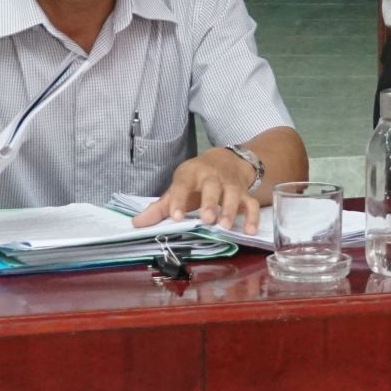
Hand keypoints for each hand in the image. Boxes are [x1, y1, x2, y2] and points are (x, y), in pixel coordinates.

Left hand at [130, 150, 261, 232]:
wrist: (225, 160)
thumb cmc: (196, 179)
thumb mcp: (178, 186)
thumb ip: (160, 207)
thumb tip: (137, 224)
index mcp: (190, 174)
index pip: (183, 185)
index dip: (179, 199)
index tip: (176, 216)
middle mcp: (212, 176)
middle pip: (212, 186)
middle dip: (210, 202)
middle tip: (207, 218)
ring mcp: (230, 184)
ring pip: (233, 193)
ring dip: (230, 209)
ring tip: (226, 226)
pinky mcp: (245, 192)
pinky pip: (251, 203)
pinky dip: (252, 216)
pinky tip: (249, 230)